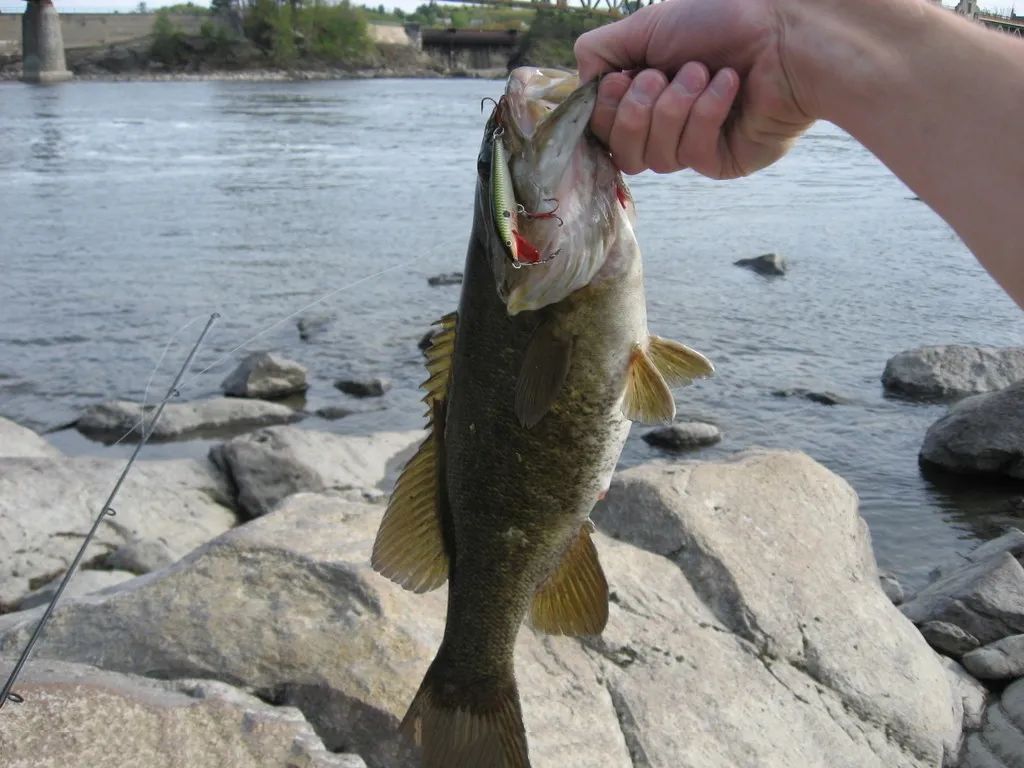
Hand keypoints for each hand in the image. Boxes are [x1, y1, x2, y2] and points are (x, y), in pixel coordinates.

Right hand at [574, 0, 815, 177]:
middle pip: (623, 152)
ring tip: (702, 72)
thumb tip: (586, 85)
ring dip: (675, 107)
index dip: (606, 112)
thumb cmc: (723, 19)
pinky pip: (693, 153)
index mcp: (647, 92)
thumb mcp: (646, 25)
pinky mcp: (723, 160)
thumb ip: (599, 52)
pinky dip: (706, 113)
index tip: (621, 78)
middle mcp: (668, 123)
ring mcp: (695, 145)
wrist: (787, 29)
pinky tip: (728, 84)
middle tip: (660, 75)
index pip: (604, 130)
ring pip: (655, 157)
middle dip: (637, 112)